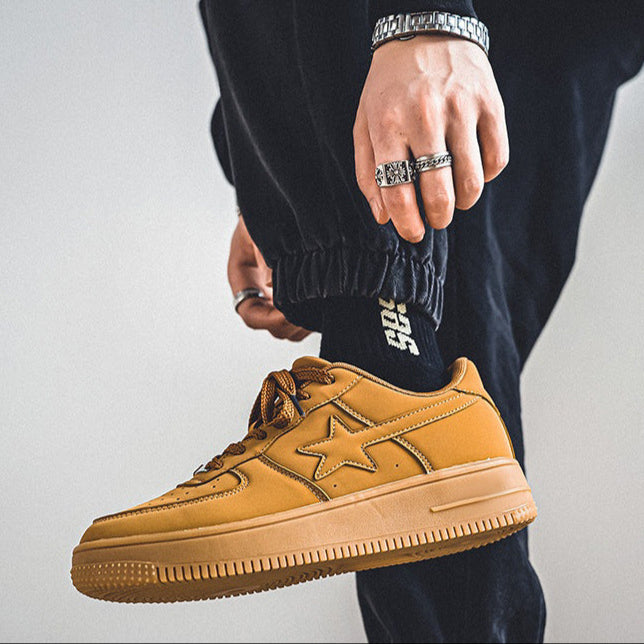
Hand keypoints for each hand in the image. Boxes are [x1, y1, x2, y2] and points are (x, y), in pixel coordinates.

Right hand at [228, 215, 311, 340]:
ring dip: (299, 324)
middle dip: (287, 324)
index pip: (249, 313)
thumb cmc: (265, 211)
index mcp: (242, 277)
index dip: (268, 320)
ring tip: (317, 311)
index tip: (288, 313)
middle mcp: (256, 290)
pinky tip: (322, 305)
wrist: (277, 200)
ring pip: (284, 325)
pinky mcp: (292, 291)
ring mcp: (273, 293)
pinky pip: (298, 316)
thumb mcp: (259, 229)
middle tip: (309, 314)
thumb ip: (264, 254)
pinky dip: (309, 317)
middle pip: (268, 325)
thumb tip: (270, 282)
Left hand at [354, 35, 508, 241]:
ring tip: (455, 200)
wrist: (424, 30)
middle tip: (436, 220)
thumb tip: (383, 217)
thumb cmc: (389, 89)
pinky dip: (487, 176)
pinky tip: (474, 173)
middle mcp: (424, 117)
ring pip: (471, 180)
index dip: (406, 224)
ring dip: (463, 202)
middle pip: (438, 192)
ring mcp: (460, 108)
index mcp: (387, 125)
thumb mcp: (364, 125)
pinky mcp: (490, 102)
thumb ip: (368, 172)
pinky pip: (497, 157)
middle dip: (438, 218)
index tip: (413, 234)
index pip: (398, 192)